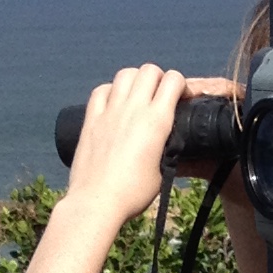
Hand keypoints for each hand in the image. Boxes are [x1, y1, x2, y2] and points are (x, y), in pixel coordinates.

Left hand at [63, 64, 188, 232]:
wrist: (97, 202)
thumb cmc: (133, 193)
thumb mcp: (162, 170)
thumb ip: (166, 148)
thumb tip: (166, 142)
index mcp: (157, 120)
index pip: (173, 80)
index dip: (180, 85)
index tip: (181, 98)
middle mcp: (133, 109)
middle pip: (149, 70)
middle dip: (159, 78)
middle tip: (159, 95)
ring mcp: (110, 111)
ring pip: (125, 74)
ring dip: (135, 80)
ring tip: (137, 96)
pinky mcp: (91, 119)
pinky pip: (101, 90)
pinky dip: (110, 90)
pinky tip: (114, 103)